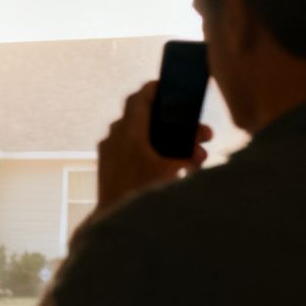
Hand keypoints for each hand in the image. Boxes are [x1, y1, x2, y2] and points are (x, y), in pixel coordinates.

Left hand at [95, 81, 210, 216]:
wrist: (112, 220)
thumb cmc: (140, 194)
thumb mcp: (171, 171)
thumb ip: (187, 155)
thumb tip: (197, 152)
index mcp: (128, 133)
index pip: (138, 98)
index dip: (154, 88)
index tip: (167, 85)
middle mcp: (114, 138)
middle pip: (143, 118)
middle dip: (172, 122)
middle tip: (196, 133)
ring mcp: (109, 152)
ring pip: (138, 135)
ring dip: (162, 139)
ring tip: (187, 154)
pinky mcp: (108, 166)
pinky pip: (130, 150)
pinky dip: (149, 151)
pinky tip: (168, 165)